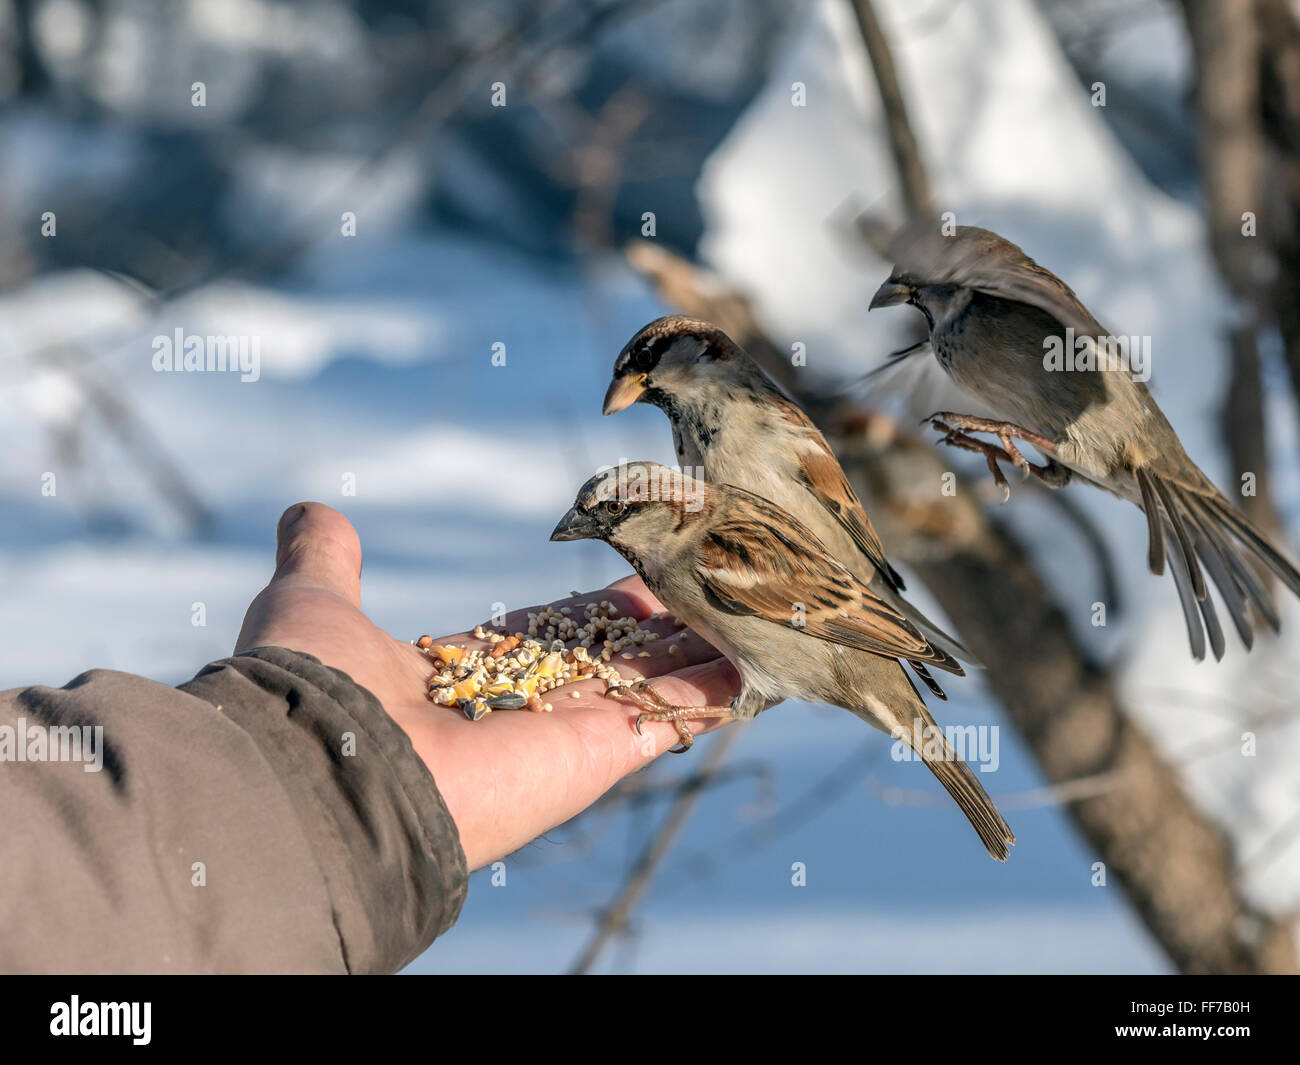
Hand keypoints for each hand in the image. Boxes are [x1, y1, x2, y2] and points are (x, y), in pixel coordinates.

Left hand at [235, 502, 740, 869]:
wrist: (328, 771)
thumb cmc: (317, 688)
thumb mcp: (315, 603)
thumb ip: (325, 558)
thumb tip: (312, 512)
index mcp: (473, 671)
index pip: (558, 631)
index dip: (604, 605)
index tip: (649, 572)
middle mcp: (527, 703)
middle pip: (619, 656)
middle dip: (669, 625)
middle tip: (723, 585)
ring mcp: (568, 730)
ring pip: (655, 683)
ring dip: (705, 651)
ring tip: (761, 614)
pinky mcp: (600, 751)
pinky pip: (672, 718)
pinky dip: (717, 693)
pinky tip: (761, 666)